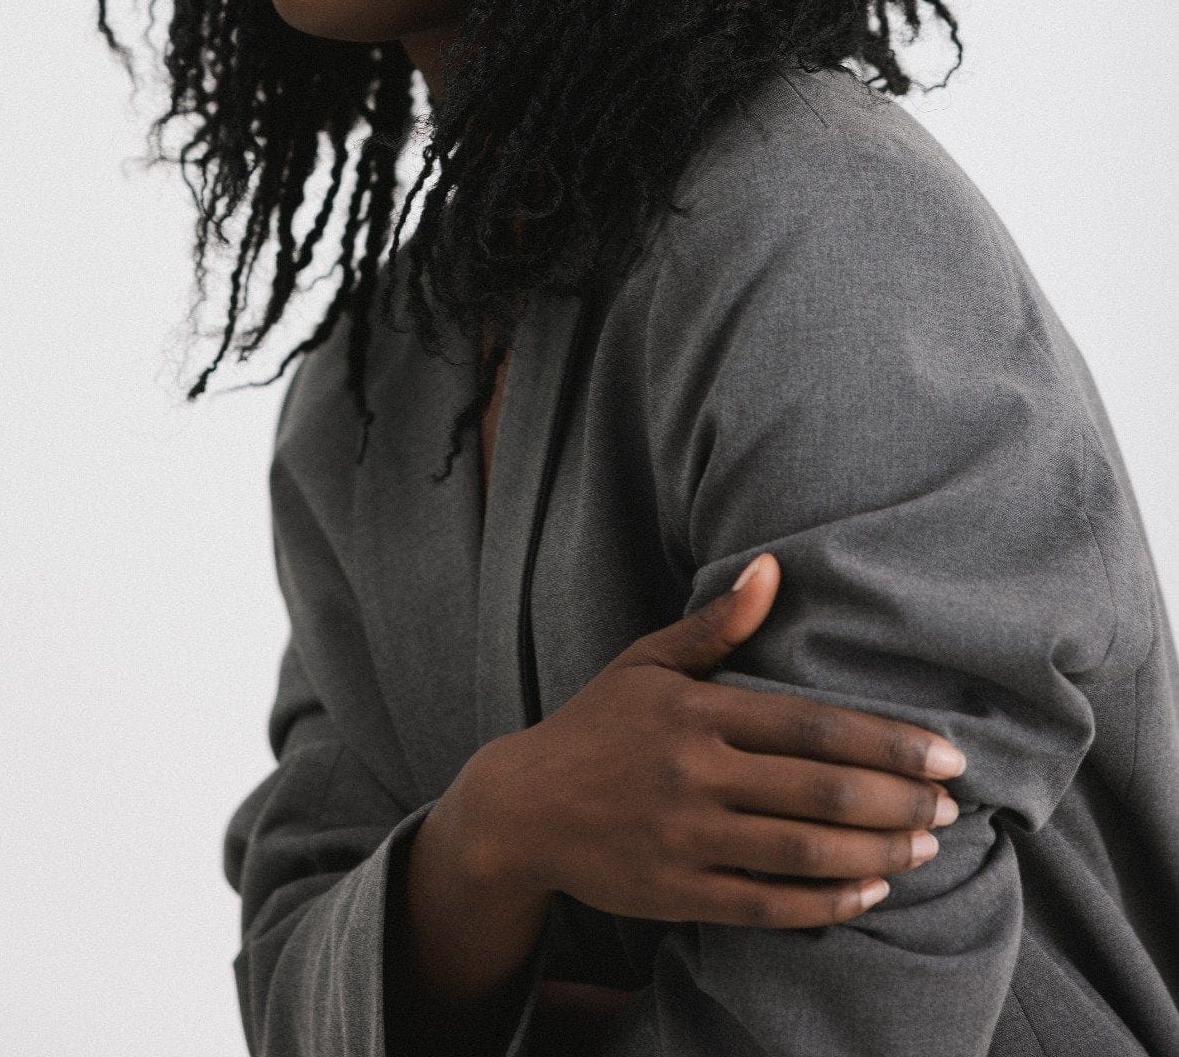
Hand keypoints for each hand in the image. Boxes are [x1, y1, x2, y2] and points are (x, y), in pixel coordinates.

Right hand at [464, 552, 965, 928]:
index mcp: (696, 712)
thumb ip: (716, 624)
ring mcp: (686, 838)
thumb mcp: (648, 663)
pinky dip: (826, 902)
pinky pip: (768, 905)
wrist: (524, 808)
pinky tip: (869, 891)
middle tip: (950, 804)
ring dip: (876, 852)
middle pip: (820, 790)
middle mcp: (695, 774)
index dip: (887, 742)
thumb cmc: (596, 725)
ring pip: (803, 852)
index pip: (813, 726)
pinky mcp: (678, 892)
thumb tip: (773, 567)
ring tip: (924, 847)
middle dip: (898, 799)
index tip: (946, 753)